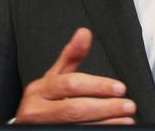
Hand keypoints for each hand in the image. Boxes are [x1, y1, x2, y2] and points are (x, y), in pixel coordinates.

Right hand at [15, 28, 135, 123]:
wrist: (26, 126)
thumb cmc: (44, 101)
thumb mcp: (54, 77)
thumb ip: (70, 56)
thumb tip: (84, 33)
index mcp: (39, 90)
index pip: (71, 85)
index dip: (97, 86)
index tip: (120, 88)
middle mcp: (37, 110)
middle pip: (74, 109)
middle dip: (105, 108)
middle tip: (128, 106)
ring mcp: (43, 127)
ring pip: (77, 126)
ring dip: (106, 123)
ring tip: (126, 120)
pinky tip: (113, 128)